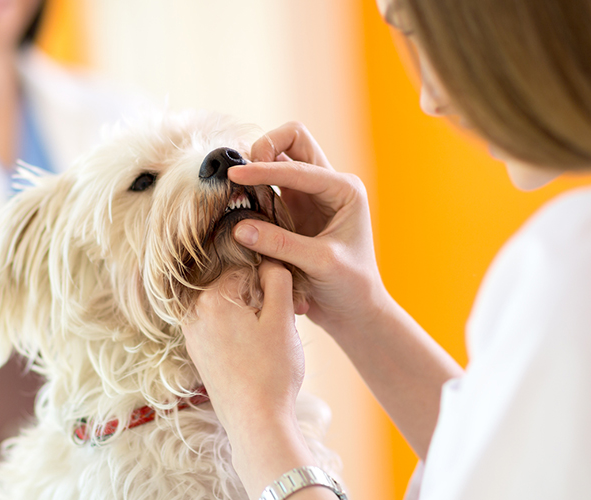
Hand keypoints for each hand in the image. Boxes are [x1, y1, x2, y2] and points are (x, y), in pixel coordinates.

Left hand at [182, 259, 302, 430]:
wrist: (255, 422)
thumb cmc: (272, 371)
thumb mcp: (283, 318)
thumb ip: (277, 279)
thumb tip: (268, 261)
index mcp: (213, 297)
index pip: (248, 269)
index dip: (273, 283)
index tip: (289, 304)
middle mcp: (195, 312)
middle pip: (235, 288)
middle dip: (261, 299)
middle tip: (286, 321)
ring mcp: (192, 334)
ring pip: (228, 308)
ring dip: (251, 315)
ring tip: (272, 339)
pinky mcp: (197, 353)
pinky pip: (220, 327)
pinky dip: (239, 332)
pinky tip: (256, 351)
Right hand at [233, 122, 386, 338]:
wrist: (355, 311)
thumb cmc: (350, 287)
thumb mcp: (319, 264)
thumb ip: (281, 243)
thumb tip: (238, 227)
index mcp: (343, 189)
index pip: (298, 165)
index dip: (264, 169)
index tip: (235, 176)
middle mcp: (327, 185)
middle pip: (292, 139)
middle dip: (265, 147)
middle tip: (241, 173)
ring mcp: (309, 195)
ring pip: (278, 158)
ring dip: (256, 167)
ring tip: (235, 188)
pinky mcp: (292, 210)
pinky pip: (268, 185)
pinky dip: (252, 188)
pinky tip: (239, 203)